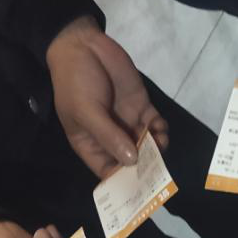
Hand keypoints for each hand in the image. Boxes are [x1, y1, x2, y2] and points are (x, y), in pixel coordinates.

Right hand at [47, 17, 167, 178]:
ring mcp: (126, 122)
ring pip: (146, 145)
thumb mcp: (86, 111)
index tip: (136, 192)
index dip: (121, 183)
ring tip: (161, 149)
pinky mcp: (141, 106)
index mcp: (90, 144)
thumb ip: (108, 136)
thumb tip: (131, 161)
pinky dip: (161, 131)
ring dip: (156, 150)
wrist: (83, 45)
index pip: (107, 171)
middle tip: (157, 175)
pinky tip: (162, 131)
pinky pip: (155, 125)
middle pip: (131, 162)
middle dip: (144, 169)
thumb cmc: (75, 83)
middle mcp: (110, 138)